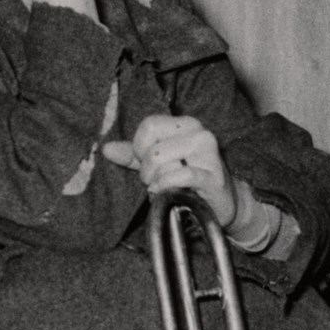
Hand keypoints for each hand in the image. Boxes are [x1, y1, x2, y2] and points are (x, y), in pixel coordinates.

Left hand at [102, 114, 239, 228]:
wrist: (221, 205)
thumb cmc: (189, 182)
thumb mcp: (159, 164)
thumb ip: (134, 156)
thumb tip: (107, 149)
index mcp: (185, 124)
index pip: (149, 125)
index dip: (139, 148)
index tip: (146, 163)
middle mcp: (199, 133)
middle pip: (152, 146)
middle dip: (146, 169)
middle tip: (155, 180)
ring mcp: (209, 154)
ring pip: (161, 159)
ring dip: (156, 181)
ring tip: (164, 188)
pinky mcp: (213, 177)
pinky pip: (179, 176)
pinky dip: (167, 187)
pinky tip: (170, 194)